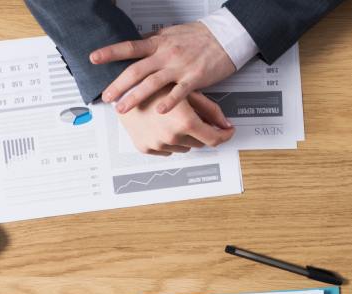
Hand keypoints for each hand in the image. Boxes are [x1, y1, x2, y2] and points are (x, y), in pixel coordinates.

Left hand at [91, 22, 236, 113]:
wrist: (225, 36)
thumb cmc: (199, 36)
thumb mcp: (171, 34)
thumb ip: (153, 42)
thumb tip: (137, 44)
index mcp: (158, 43)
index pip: (130, 47)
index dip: (110, 53)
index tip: (94, 58)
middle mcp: (166, 54)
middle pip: (136, 70)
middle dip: (118, 84)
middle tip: (106, 96)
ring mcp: (179, 66)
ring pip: (152, 83)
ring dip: (135, 97)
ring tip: (122, 108)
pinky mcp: (194, 77)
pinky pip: (179, 92)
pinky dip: (169, 102)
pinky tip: (160, 111)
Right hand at [118, 86, 233, 154]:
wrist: (124, 88)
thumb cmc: (155, 84)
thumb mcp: (188, 91)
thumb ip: (210, 110)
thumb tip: (225, 123)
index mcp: (185, 122)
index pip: (214, 139)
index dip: (224, 136)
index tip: (227, 132)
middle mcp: (172, 137)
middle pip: (199, 143)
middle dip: (201, 131)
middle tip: (193, 115)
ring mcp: (158, 144)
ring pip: (184, 147)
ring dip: (184, 136)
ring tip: (173, 117)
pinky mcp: (146, 148)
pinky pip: (166, 150)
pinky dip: (169, 140)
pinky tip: (162, 124)